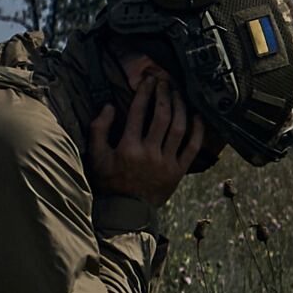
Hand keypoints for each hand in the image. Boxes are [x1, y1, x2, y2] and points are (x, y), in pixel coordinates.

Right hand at [87, 71, 207, 207]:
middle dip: (164, 94)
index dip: (144, 92)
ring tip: (178, 94)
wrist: (125, 212)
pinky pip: (192, 147)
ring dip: (180, 107)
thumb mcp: (95, 157)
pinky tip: (197, 116)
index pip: (138, 112)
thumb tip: (109, 107)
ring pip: (178, 128)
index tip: (148, 80)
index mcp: (128, 147)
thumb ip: (98, 130)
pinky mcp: (178, 171)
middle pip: (161, 116)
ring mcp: (166, 162)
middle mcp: (149, 153)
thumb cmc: (108, 183)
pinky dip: (197, 130)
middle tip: (165, 82)